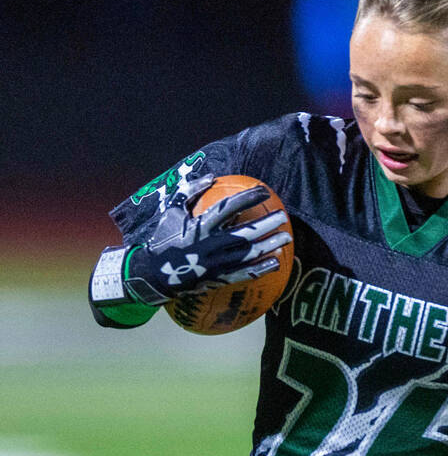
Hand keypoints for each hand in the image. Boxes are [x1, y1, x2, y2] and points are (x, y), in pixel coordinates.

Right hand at [122, 175, 292, 305]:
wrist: (153, 274)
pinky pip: (245, 273)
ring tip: (286, 238)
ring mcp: (215, 264)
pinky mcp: (218, 279)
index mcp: (199, 226)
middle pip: (245, 233)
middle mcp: (210, 245)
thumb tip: (211, 177)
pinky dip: (262, 268)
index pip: (229, 208)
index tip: (264, 192)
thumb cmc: (164, 237)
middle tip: (283, 216)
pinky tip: (276, 262)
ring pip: (249, 254)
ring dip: (270, 245)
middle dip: (267, 224)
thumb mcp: (172, 211)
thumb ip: (190, 192)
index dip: (248, 198)